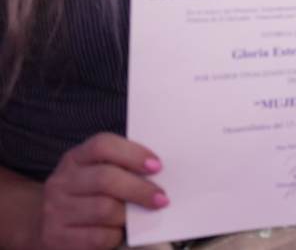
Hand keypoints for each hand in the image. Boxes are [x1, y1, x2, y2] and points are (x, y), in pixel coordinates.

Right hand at [39, 133, 166, 249]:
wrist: (48, 225)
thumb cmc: (87, 195)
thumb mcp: (98, 172)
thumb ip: (123, 168)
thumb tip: (161, 173)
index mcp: (76, 158)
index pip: (102, 145)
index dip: (133, 154)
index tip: (157, 166)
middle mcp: (61, 181)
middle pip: (105, 178)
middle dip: (139, 189)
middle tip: (161, 198)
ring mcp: (55, 209)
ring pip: (103, 209)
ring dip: (128, 215)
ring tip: (139, 217)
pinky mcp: (55, 236)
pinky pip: (97, 236)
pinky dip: (115, 235)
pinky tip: (119, 233)